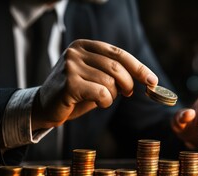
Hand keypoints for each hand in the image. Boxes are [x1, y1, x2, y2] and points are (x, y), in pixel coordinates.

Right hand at [31, 39, 157, 130]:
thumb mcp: (96, 77)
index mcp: (84, 45)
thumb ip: (114, 73)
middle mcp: (76, 52)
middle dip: (128, 83)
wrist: (45, 107)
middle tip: (128, 93)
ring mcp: (70, 66)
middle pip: (116, 67)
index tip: (152, 80)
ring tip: (104, 99)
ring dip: (113, 95)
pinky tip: (99, 103)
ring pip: (110, 82)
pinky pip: (101, 93)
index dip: (138, 67)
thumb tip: (146, 78)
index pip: (118, 53)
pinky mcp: (69, 83)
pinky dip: (106, 101)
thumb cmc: (75, 92)